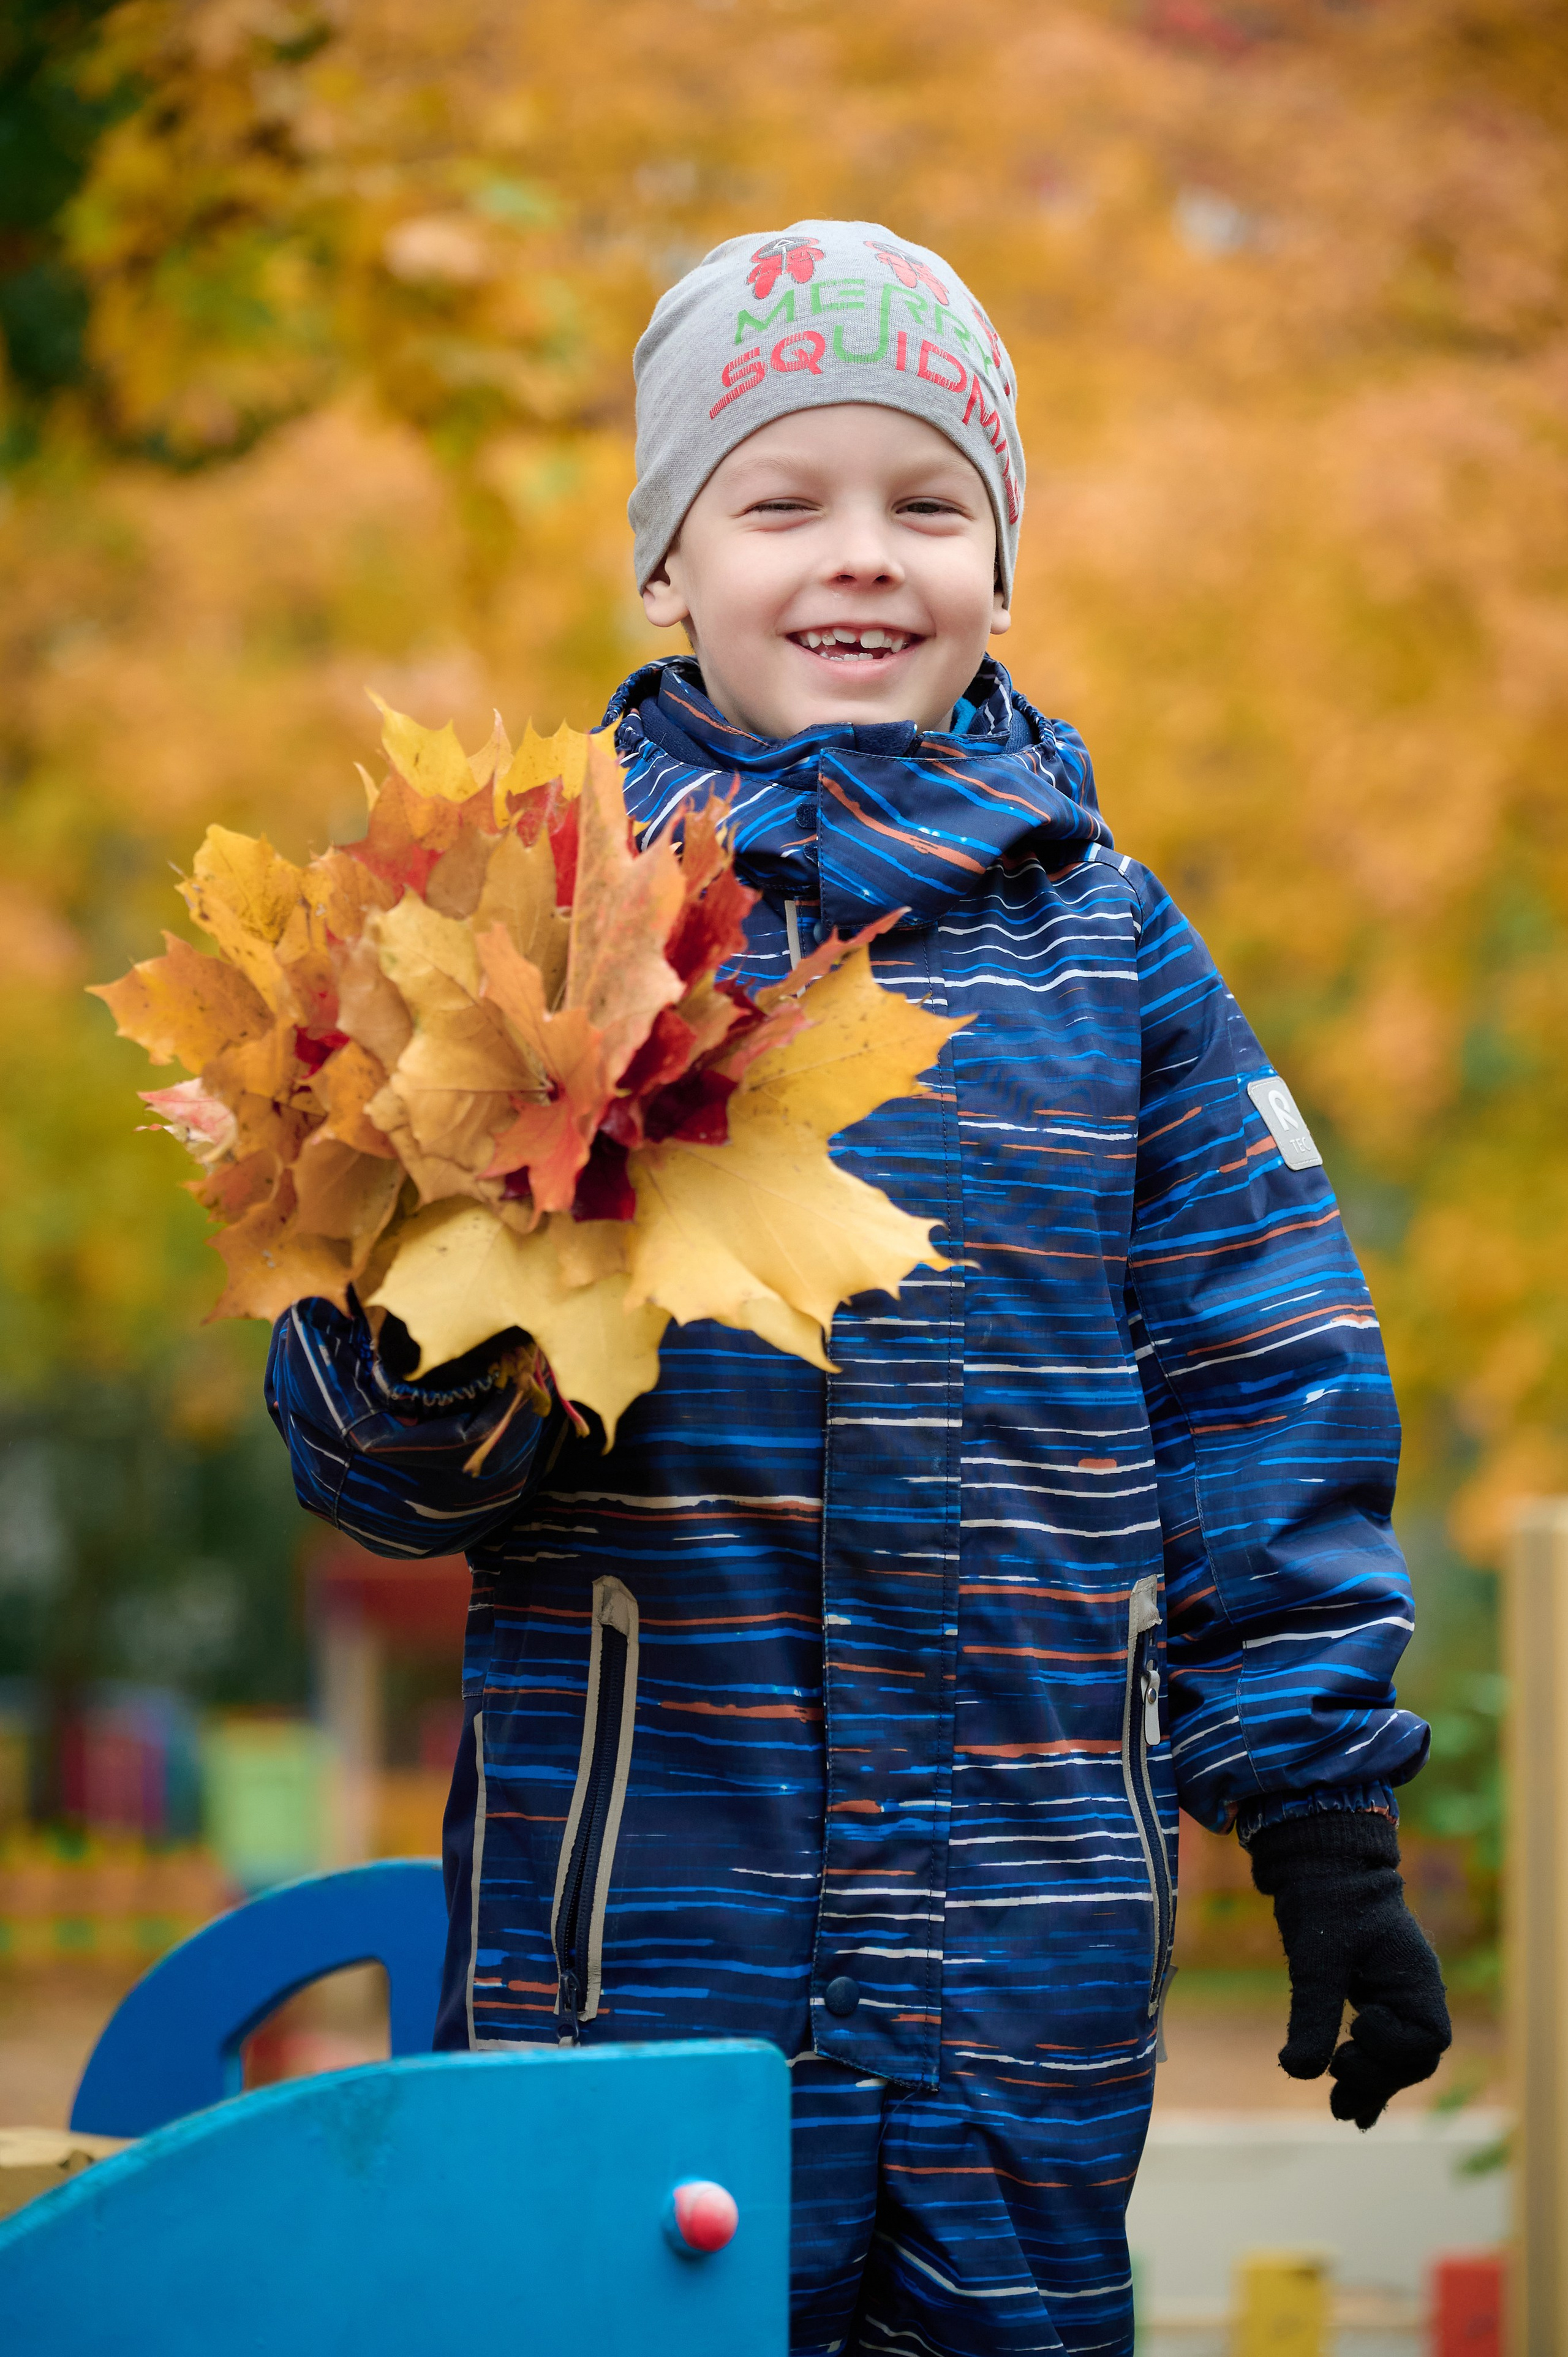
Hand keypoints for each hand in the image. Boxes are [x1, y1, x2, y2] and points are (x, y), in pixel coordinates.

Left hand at [1247, 1810, 1450, 2129]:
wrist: (1320, 1865)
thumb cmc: (1326, 1902)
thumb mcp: (1318, 1959)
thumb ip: (1314, 2013)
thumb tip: (1298, 2071)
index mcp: (1417, 1981)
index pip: (1425, 2042)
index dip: (1391, 2048)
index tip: (1356, 2025)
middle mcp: (1415, 1994)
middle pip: (1412, 2061)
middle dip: (1377, 2077)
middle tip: (1335, 2075)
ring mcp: (1397, 1998)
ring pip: (1395, 2061)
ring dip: (1369, 2086)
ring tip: (1340, 2112)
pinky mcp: (1375, 1999)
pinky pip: (1380, 2049)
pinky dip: (1366, 2077)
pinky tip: (1351, 2110)